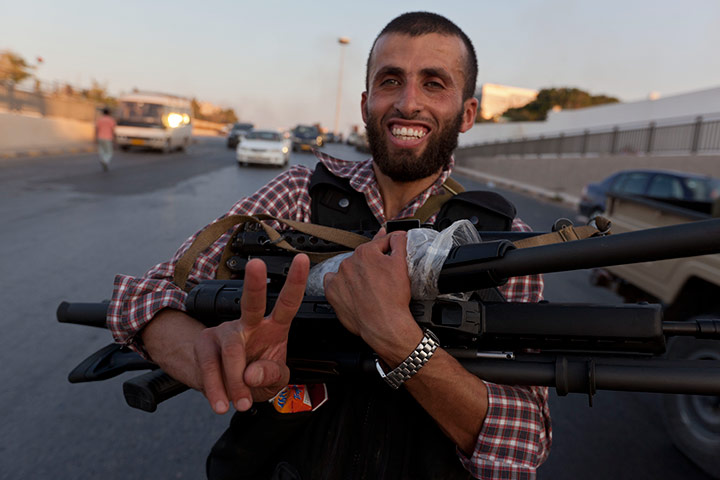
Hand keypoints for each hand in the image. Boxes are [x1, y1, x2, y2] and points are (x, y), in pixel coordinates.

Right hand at [194, 254, 308, 413]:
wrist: (226, 387)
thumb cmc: (257, 377)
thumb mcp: (275, 382)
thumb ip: (271, 376)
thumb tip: (251, 374)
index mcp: (274, 327)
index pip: (288, 303)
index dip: (296, 282)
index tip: (303, 260)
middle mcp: (250, 324)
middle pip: (251, 302)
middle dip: (255, 283)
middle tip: (256, 265)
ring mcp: (225, 332)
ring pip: (231, 350)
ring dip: (235, 381)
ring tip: (242, 402)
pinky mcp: (205, 344)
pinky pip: (209, 366)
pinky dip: (217, 389)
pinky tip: (222, 403)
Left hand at [323, 230, 421, 361]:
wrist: (384, 324)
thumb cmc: (393, 299)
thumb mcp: (402, 265)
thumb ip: (399, 243)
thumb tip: (398, 235)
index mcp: (366, 252)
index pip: (379, 243)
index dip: (389, 246)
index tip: (391, 248)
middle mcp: (349, 262)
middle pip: (364, 257)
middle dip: (373, 263)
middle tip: (383, 277)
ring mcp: (339, 277)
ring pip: (349, 269)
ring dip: (357, 274)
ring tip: (369, 287)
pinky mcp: (332, 292)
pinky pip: (333, 282)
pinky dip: (341, 284)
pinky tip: (352, 290)